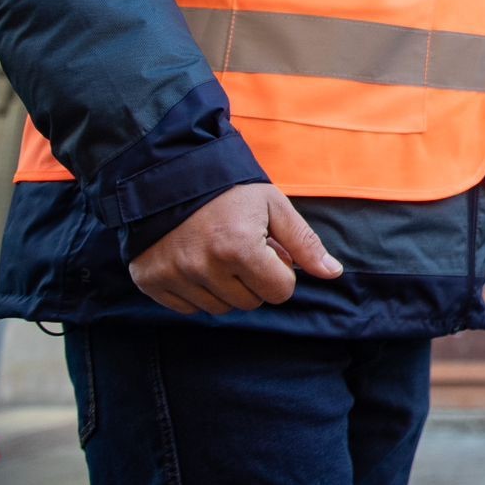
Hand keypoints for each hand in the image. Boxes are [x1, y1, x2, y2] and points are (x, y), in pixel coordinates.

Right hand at [127, 182, 341, 315]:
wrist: (169, 175)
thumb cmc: (229, 190)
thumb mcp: (274, 206)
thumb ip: (304, 242)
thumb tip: (333, 273)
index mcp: (240, 248)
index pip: (280, 292)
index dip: (280, 272)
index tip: (269, 252)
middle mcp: (205, 267)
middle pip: (251, 303)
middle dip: (254, 281)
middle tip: (242, 250)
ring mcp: (175, 276)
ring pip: (220, 308)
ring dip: (226, 289)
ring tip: (218, 256)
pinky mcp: (151, 281)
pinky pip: (187, 309)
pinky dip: (197, 293)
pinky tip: (195, 264)